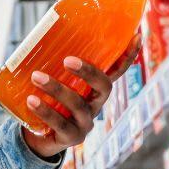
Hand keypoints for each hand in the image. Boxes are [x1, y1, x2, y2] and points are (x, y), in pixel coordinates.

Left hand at [22, 35, 139, 158]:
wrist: (36, 138)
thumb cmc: (47, 101)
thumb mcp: (55, 81)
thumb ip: (55, 64)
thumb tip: (42, 31)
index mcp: (96, 89)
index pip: (117, 71)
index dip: (128, 56)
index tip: (136, 36)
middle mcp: (96, 105)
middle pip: (104, 87)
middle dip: (89, 72)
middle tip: (67, 59)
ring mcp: (86, 123)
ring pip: (78, 105)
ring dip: (57, 89)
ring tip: (36, 76)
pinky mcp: (71, 138)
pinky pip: (60, 124)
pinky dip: (45, 111)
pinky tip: (32, 100)